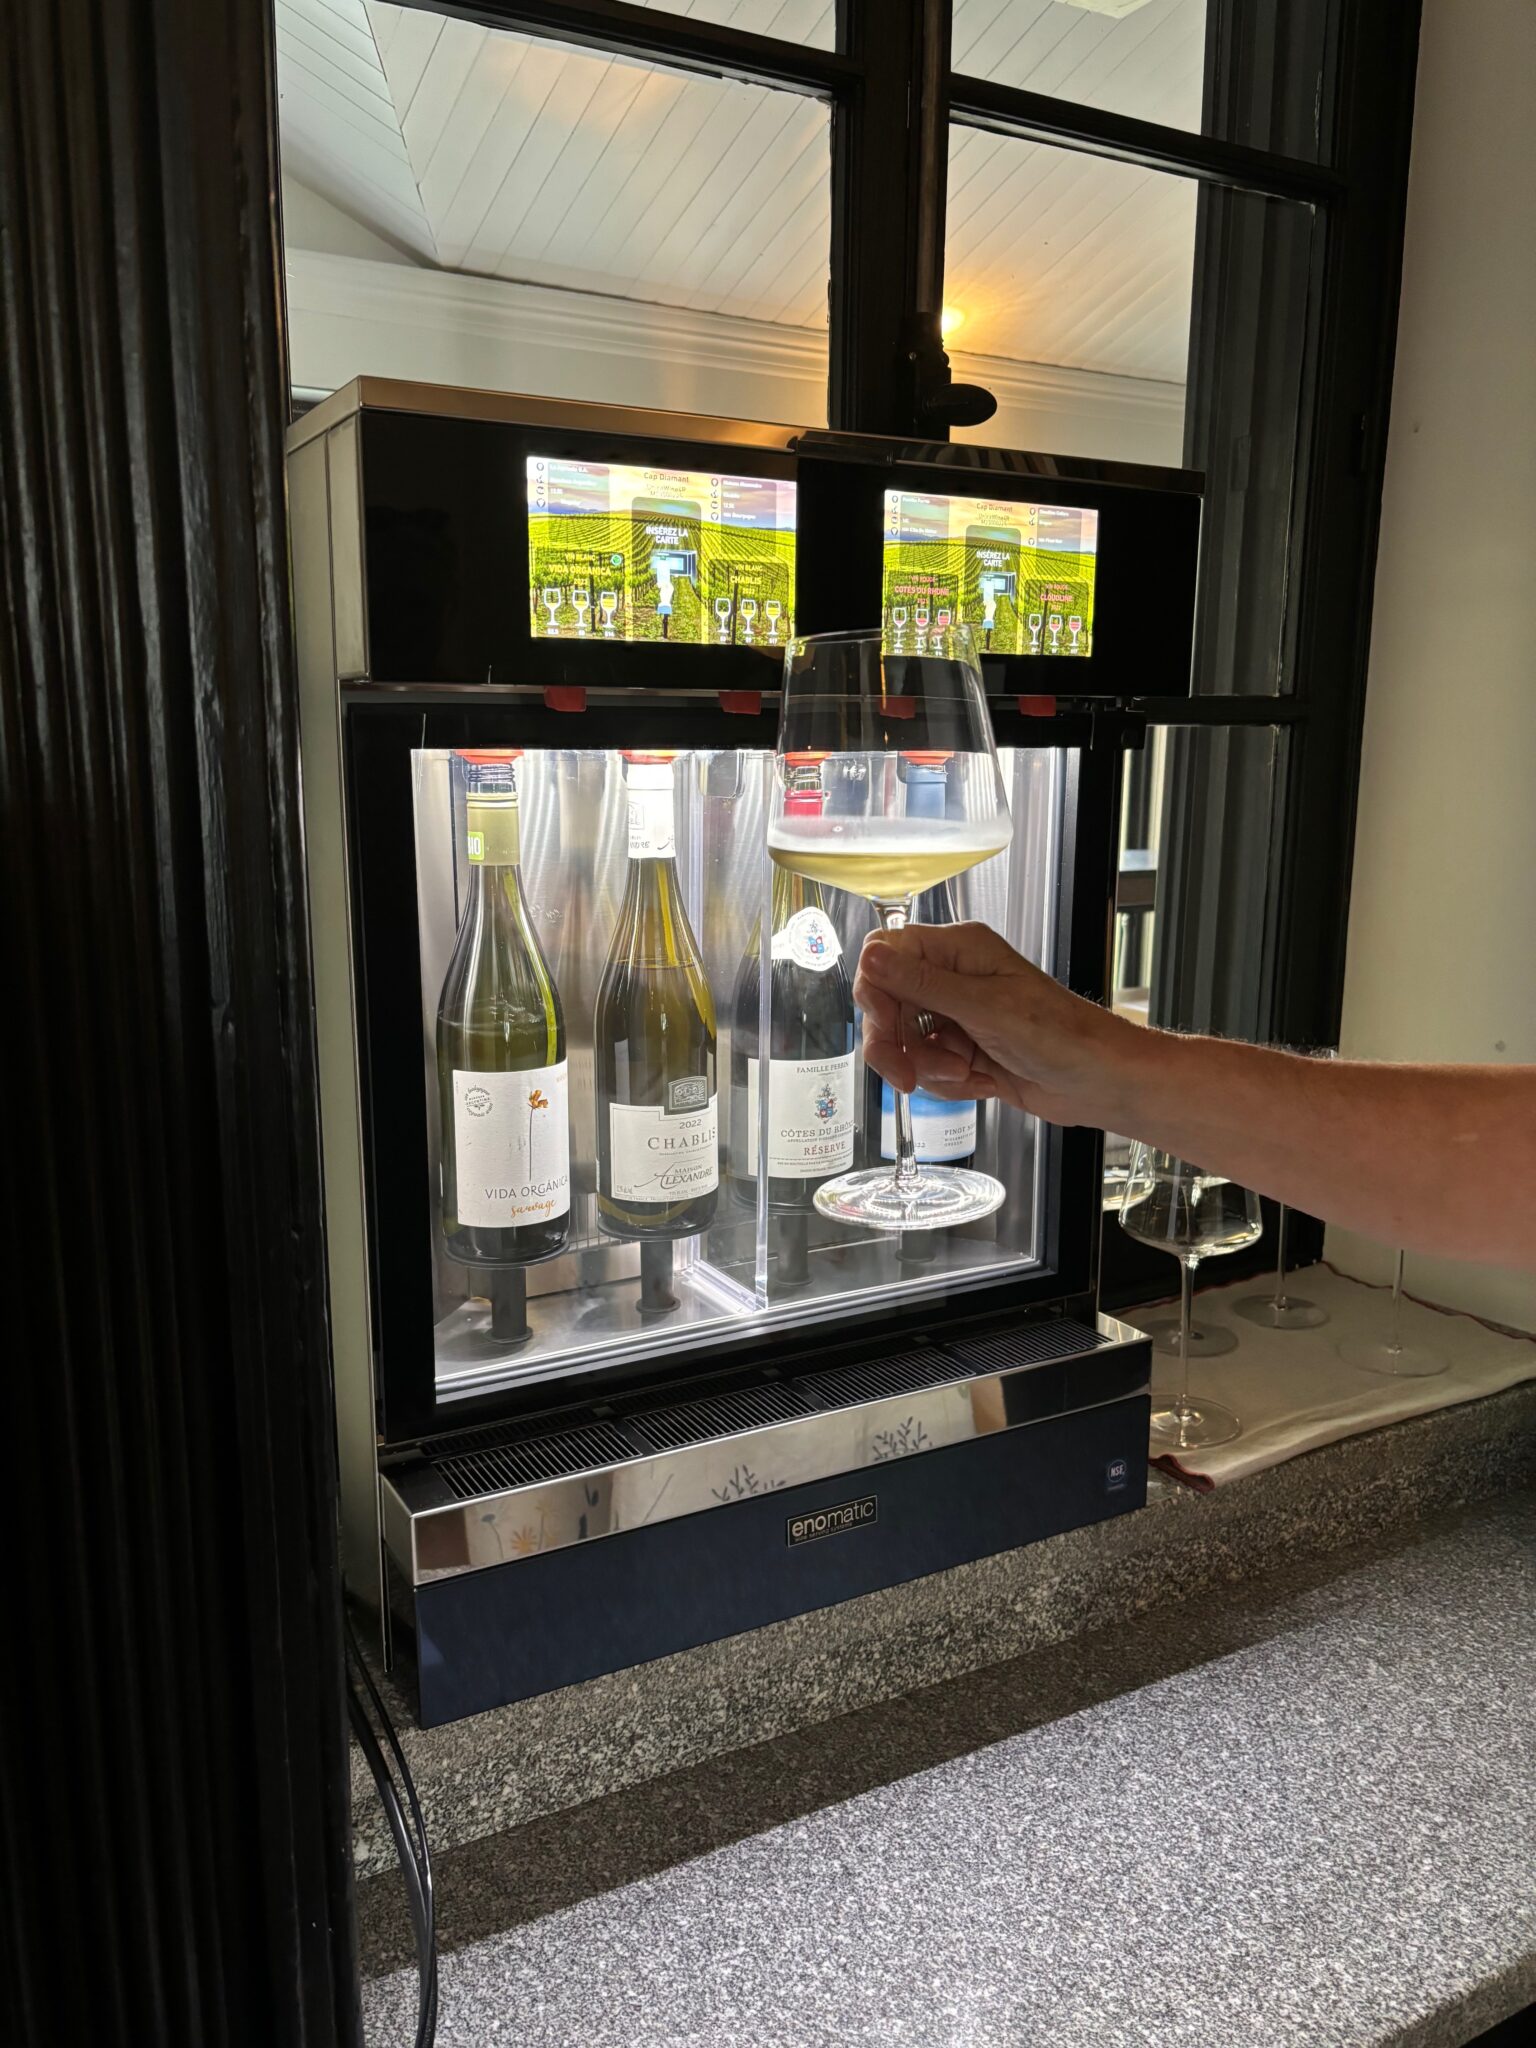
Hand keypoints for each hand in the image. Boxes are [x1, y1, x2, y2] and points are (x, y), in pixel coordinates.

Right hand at [853, 922, 1131, 1128]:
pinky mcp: (962, 1051)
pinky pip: (927, 1068)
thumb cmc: (1060, 1034)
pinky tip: (983, 1082)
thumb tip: (871, 958)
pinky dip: (948, 1083)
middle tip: (905, 1074)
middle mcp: (953, 979)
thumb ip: (921, 984)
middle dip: (896, 1043)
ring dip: (929, 1067)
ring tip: (968, 1071)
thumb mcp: (984, 1007)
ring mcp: (957, 1016)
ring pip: (905, 1042)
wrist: (1098, 1081)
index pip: (887, 955)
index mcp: (958, 950)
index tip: (885, 1021)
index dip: (876, 989)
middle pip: (887, 1004)